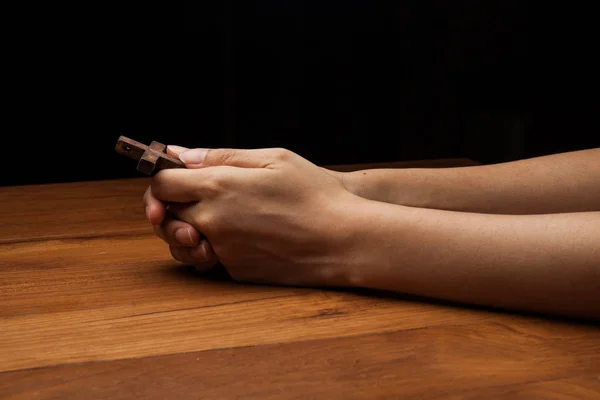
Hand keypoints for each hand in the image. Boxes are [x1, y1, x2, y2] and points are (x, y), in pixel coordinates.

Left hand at [147, 146, 361, 285]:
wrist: (343, 239)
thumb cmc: (315, 194)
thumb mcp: (273, 159)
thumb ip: (222, 156)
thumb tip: (181, 154)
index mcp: (219, 186)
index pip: (162, 184)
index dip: (162, 177)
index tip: (173, 175)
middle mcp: (213, 221)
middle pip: (165, 214)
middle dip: (171, 205)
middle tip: (192, 196)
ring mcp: (223, 250)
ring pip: (183, 242)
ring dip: (187, 229)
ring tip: (212, 218)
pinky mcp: (236, 271)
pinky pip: (212, 258)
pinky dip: (216, 247)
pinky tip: (240, 235)